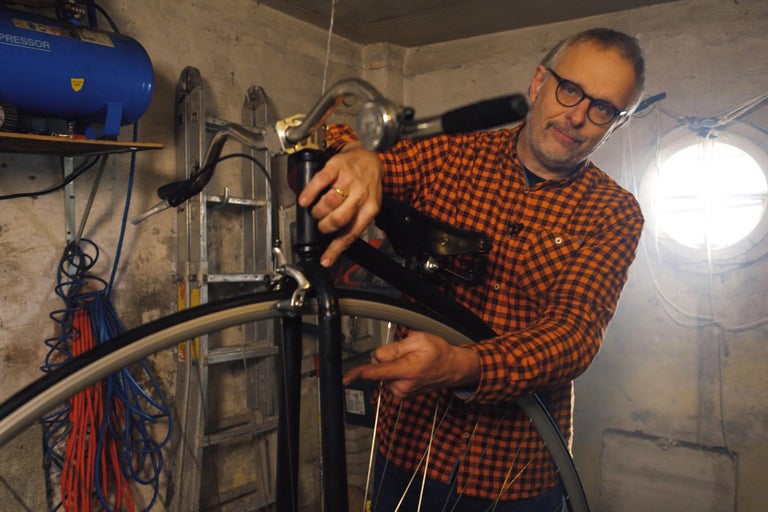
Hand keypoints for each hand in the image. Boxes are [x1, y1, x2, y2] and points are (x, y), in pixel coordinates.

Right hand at [298, 142, 384, 266]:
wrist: (370, 158)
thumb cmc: (366, 185)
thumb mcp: (368, 205)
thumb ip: (354, 221)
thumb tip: (336, 243)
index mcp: (369, 209)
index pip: (351, 233)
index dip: (336, 249)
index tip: (325, 260)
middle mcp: (360, 195)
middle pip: (338, 219)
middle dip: (325, 226)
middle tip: (321, 224)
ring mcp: (348, 181)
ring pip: (329, 202)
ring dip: (318, 211)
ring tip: (316, 211)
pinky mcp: (337, 168)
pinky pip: (320, 181)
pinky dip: (309, 193)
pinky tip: (304, 200)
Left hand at [343, 332, 480, 398]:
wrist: (453, 368)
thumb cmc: (439, 352)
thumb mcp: (418, 340)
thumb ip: (394, 348)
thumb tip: (377, 357)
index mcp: (406, 370)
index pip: (376, 373)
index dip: (358, 374)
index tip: (345, 379)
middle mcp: (402, 385)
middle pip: (378, 368)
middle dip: (386, 358)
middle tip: (406, 353)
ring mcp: (402, 392)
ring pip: (383, 373)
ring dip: (392, 365)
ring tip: (412, 361)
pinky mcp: (402, 394)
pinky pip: (389, 378)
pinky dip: (396, 372)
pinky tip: (411, 369)